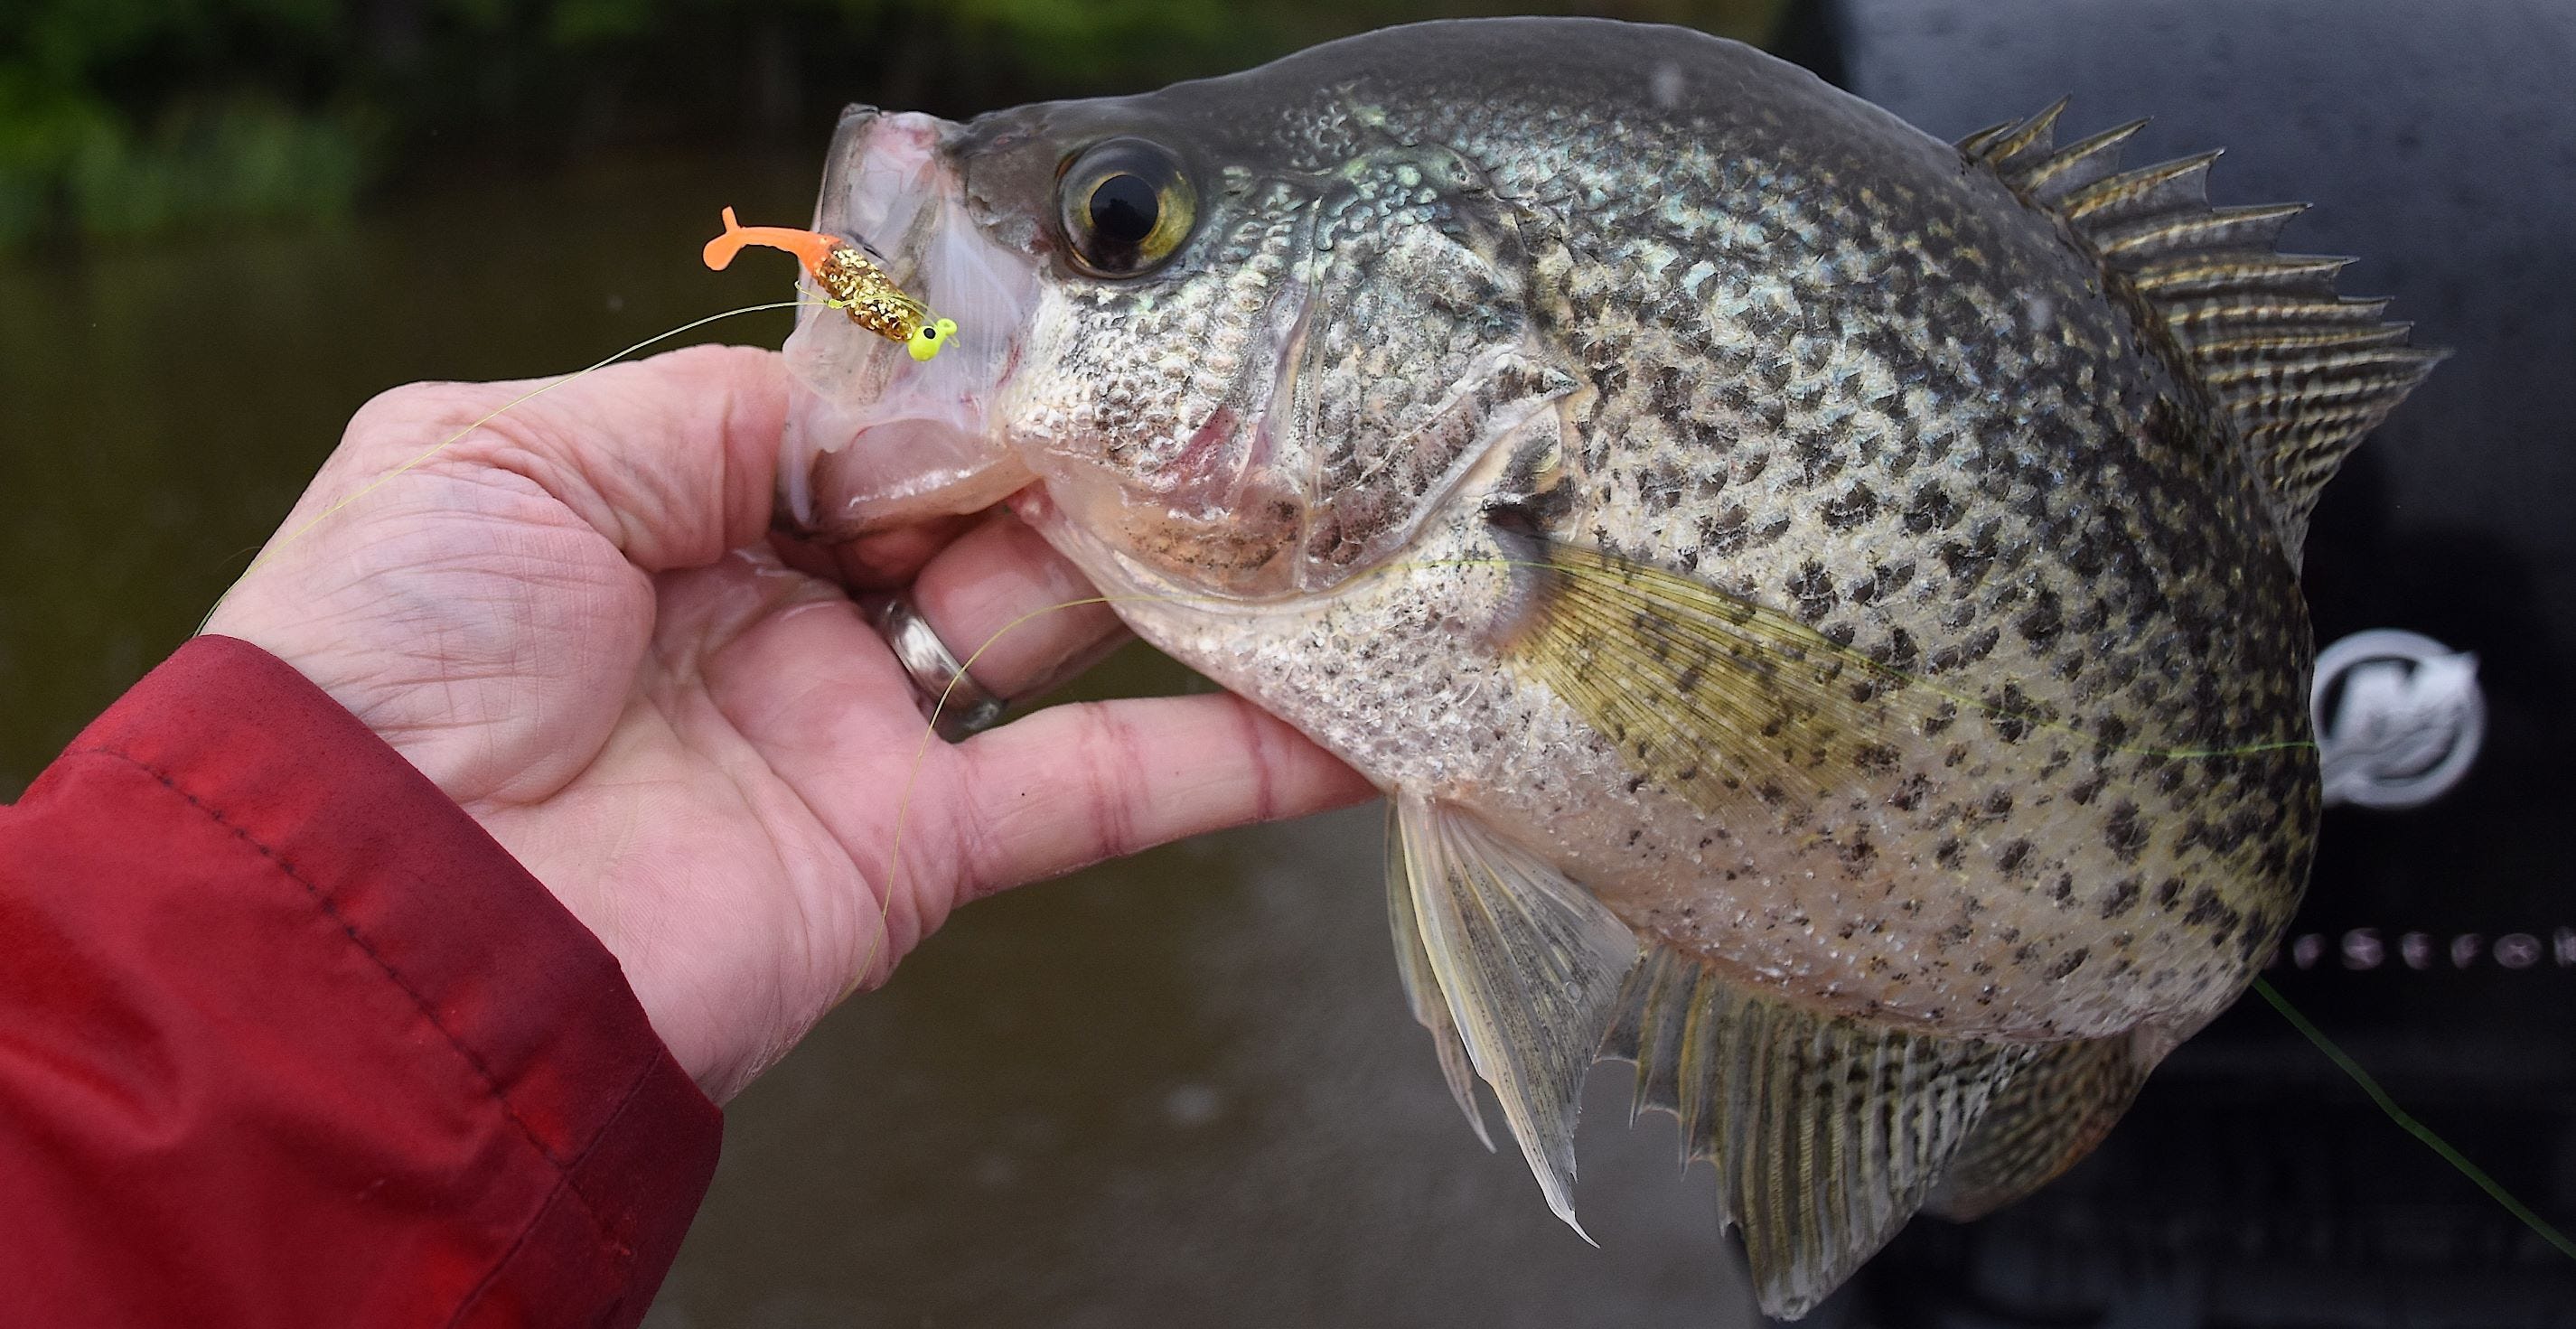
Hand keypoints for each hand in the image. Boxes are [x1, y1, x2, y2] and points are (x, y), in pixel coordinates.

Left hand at [205, 345, 1370, 1099]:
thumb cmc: (386, 663)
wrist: (381, 921)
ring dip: (1172, 568)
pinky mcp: (911, 850)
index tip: (1069, 325)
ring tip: (1302, 502)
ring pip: (1052, 628)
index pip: (860, 423)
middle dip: (1082, 454)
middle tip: (1215, 396)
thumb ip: (695, 410)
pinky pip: (1093, 794)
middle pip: (971, 511)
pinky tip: (1341, 723)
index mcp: (672, 512)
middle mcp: (775, 615)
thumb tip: (857, 398)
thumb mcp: (492, 457)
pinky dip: (1227, 766)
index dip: (958, 376)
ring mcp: (853, 734)